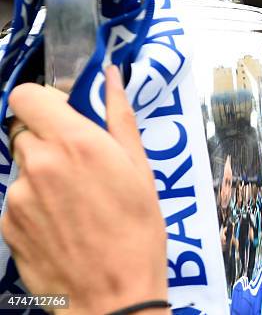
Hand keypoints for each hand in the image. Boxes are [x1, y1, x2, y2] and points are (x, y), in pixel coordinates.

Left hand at [1, 66, 168, 313]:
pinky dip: (35, 203)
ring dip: (43, 173)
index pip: (27, 95)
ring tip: (75, 202)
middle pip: (25, 130)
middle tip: (80, 165)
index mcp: (75, 142)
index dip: (44, 101)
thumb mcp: (140, 169)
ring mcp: (17, 196)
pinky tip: (63, 224)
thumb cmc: (138, 230)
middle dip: (48, 138)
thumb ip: (119, 117)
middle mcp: (39, 163)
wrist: (114, 294)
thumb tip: (111, 77)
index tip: (64, 116)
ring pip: (23, 166)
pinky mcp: (7, 224)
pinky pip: (17, 199)